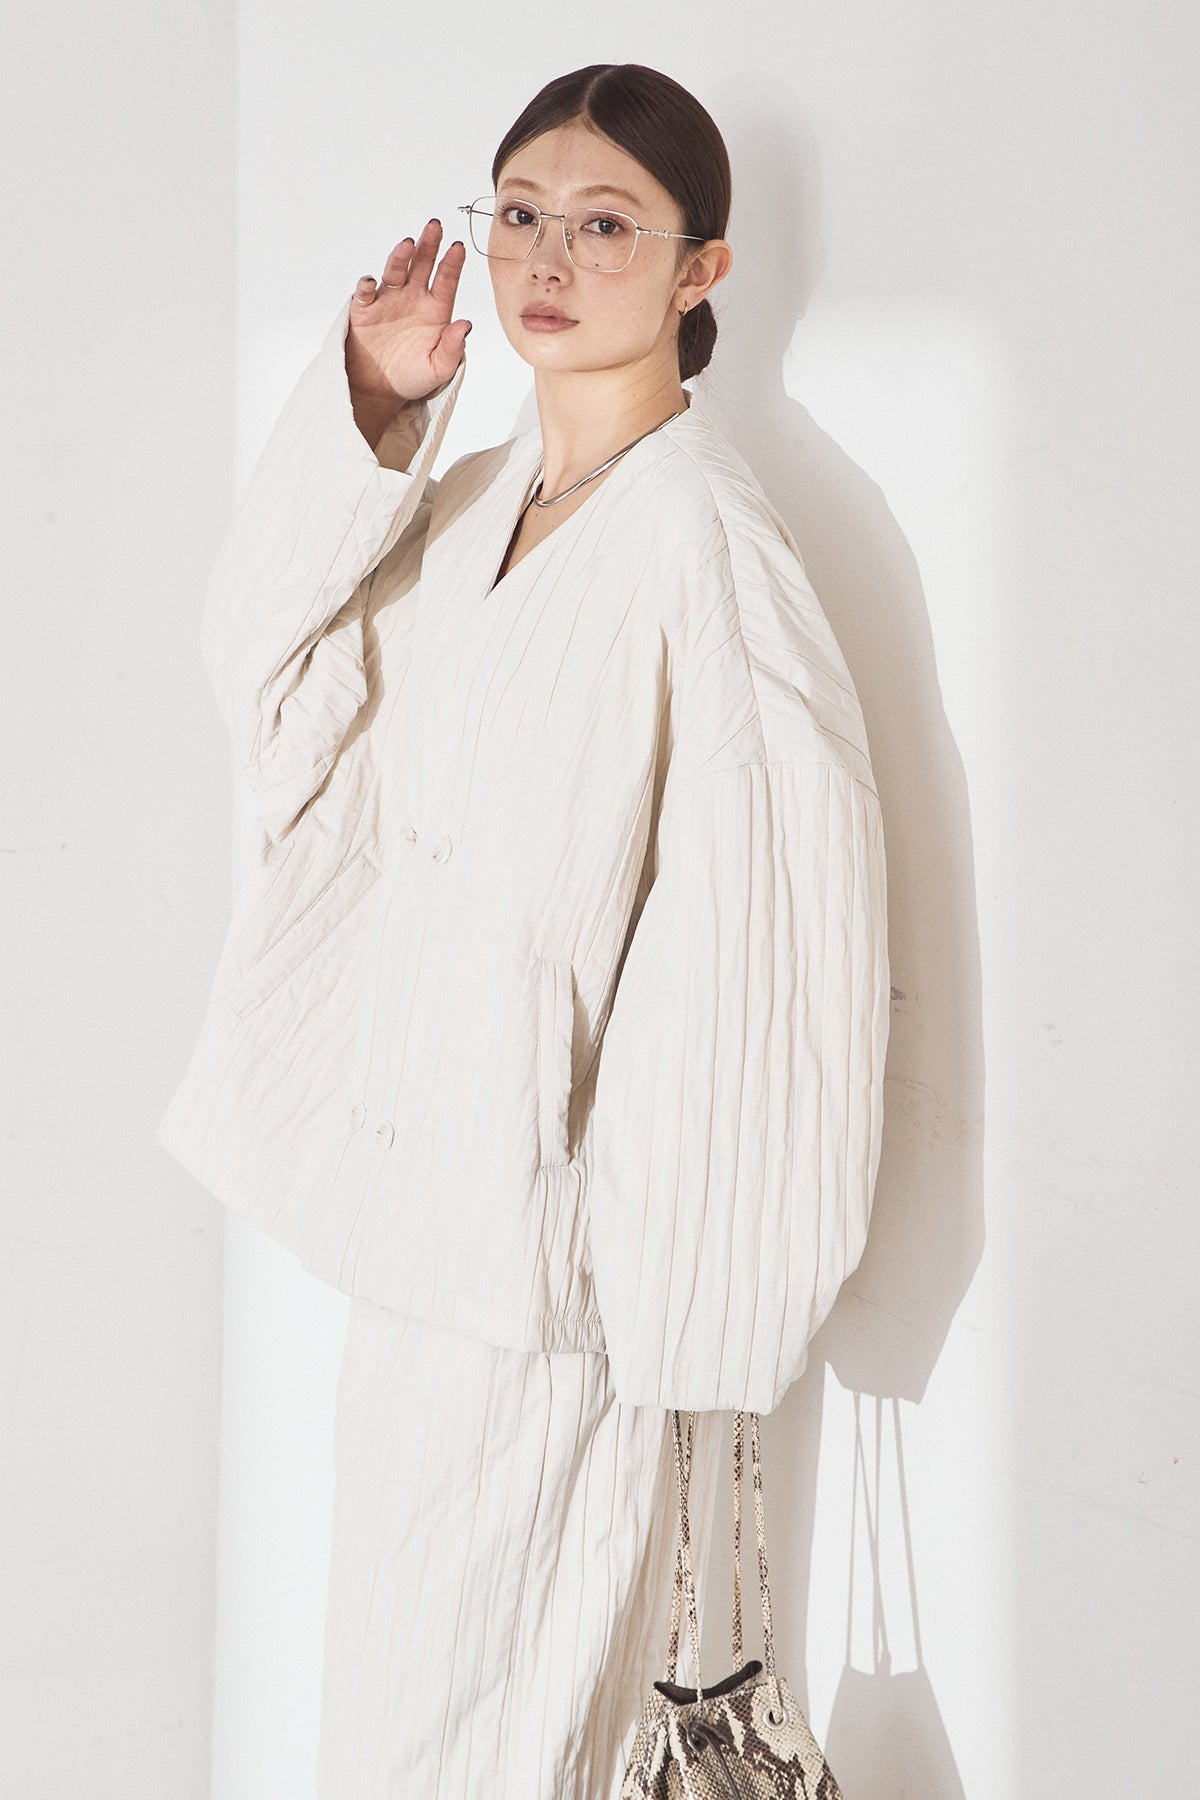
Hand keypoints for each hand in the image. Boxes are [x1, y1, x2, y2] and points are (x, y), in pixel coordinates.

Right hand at [346, 220, 470, 404]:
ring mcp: (388, 300)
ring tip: (408, 245)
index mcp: (435, 308)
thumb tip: (465, 325)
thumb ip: (453, 348)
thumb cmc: (412, 377)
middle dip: (429, 245)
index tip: (458, 248)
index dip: (452, 264)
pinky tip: (371, 281)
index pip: (446, 280)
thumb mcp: (439, 368)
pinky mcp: (365, 310)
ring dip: (400, 257)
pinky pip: (366, 294)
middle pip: (422, 264)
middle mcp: (412, 297)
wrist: (380, 389)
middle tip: (435, 227)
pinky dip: (367, 286)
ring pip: (395, 271)